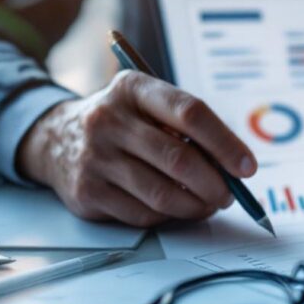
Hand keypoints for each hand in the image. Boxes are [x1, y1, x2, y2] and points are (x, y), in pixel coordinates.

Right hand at [18, 70, 256, 226]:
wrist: (56, 138)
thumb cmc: (124, 123)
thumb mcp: (149, 106)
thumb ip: (188, 129)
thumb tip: (234, 169)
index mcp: (133, 88)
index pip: (189, 112)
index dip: (225, 143)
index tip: (247, 167)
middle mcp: (108, 119)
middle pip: (178, 159)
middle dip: (214, 183)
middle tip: (230, 195)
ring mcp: (94, 157)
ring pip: (162, 193)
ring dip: (195, 206)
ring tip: (209, 203)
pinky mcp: (87, 192)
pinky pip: (142, 214)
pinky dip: (169, 215)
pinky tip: (177, 208)